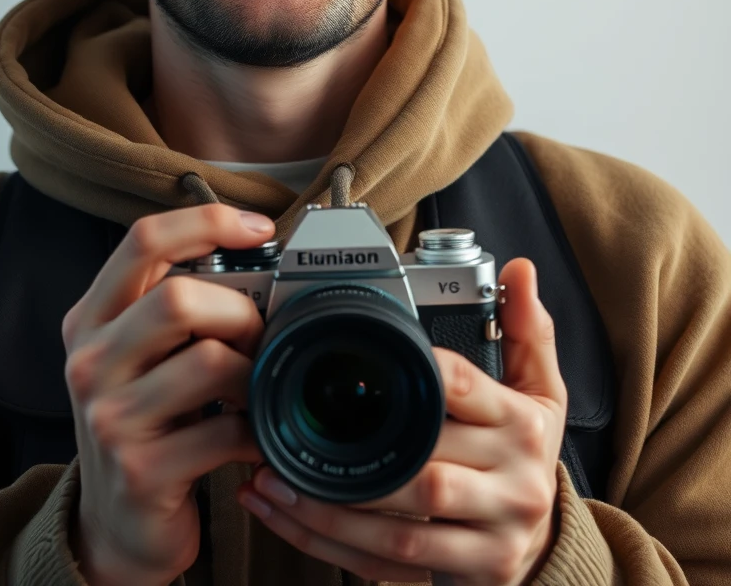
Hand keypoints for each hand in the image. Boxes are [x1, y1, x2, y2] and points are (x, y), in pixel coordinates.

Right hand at [61, 203, 275, 585]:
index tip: (259, 229)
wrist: (115, 525)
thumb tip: (258, 262)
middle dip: (240, 312)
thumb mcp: (142, 355)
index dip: (207, 222)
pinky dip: (257, 430)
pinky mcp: (140, 470)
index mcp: (92, 319)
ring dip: (254, 373)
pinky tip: (254, 437)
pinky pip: (224, 430)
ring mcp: (110, 418)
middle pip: (178, 298)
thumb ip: (176, 307)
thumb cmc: (144, 422)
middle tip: (259, 337)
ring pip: (209, 361)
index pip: (143, 240)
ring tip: (257, 389)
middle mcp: (90, 361)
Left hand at [236, 258, 566, 585]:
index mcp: (522, 426)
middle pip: (425, 469)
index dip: (416, 374)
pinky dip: (333, 546)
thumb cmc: (527, 453)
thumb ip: (527, 328)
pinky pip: (389, 566)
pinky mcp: (467, 577)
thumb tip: (521, 270)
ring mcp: (490, 538)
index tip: (361, 364)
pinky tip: (291, 519)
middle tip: (291, 433)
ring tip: (276, 480)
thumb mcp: (542, 389)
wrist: (549, 542)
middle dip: (354, 458)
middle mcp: (513, 483)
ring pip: (401, 528)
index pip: (464, 390)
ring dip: (330, 509)